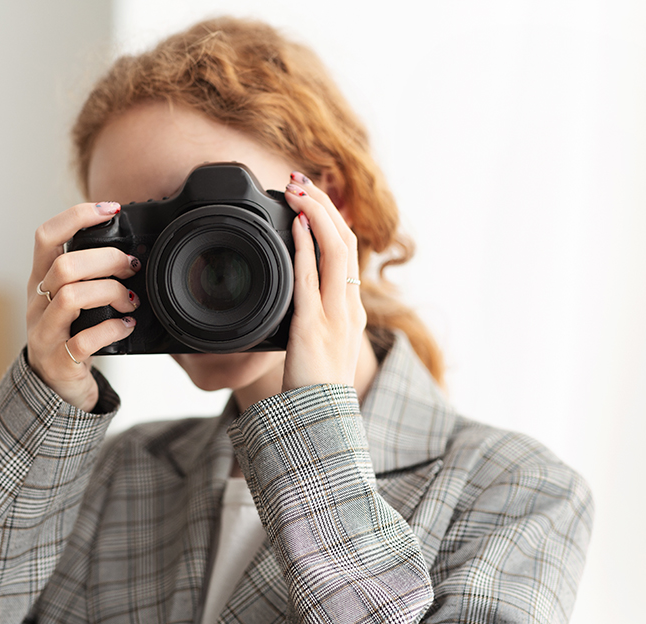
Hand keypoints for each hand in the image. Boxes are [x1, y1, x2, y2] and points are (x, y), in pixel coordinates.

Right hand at [26, 201, 140, 410]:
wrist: (55, 387)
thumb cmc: (70, 334)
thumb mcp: (72, 299)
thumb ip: (88, 275)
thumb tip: (129, 249)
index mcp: (40, 281)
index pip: (46, 236)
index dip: (76, 216)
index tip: (111, 210)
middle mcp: (37, 303)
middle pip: (64, 266)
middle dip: (106, 260)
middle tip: (131, 267)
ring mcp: (44, 333)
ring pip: (70, 298)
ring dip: (110, 293)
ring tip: (130, 301)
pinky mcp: (59, 361)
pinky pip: (84, 341)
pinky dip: (112, 330)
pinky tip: (126, 326)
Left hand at [281, 172, 366, 391]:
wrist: (319, 420)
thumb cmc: (315, 384)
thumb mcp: (319, 342)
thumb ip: (312, 312)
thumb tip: (294, 288)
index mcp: (351, 308)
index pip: (348, 250)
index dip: (332, 217)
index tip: (311, 195)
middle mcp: (348, 307)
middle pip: (345, 241)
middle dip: (323, 204)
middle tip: (300, 179)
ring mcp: (335, 316)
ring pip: (335, 251)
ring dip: (315, 213)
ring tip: (296, 189)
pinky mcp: (313, 328)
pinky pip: (310, 279)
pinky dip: (305, 247)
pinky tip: (296, 226)